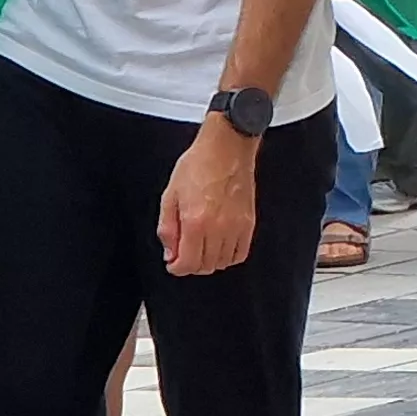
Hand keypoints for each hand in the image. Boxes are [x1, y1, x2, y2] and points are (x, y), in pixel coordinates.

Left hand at [158, 126, 260, 276]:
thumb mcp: (170, 195)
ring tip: (202, 248)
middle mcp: (218, 227)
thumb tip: (170, 253)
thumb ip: (167, 228)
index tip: (173, 263)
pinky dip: (229, 256)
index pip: (188, 264)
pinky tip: (220, 246)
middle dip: (191, 265)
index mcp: (195, 221)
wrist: (227, 147)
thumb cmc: (199, 165)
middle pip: (205, 266)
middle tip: (185, 253)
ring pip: (223, 263)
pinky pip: (241, 253)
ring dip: (210, 261)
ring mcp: (236, 226)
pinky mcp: (249, 222)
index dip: (177, 268)